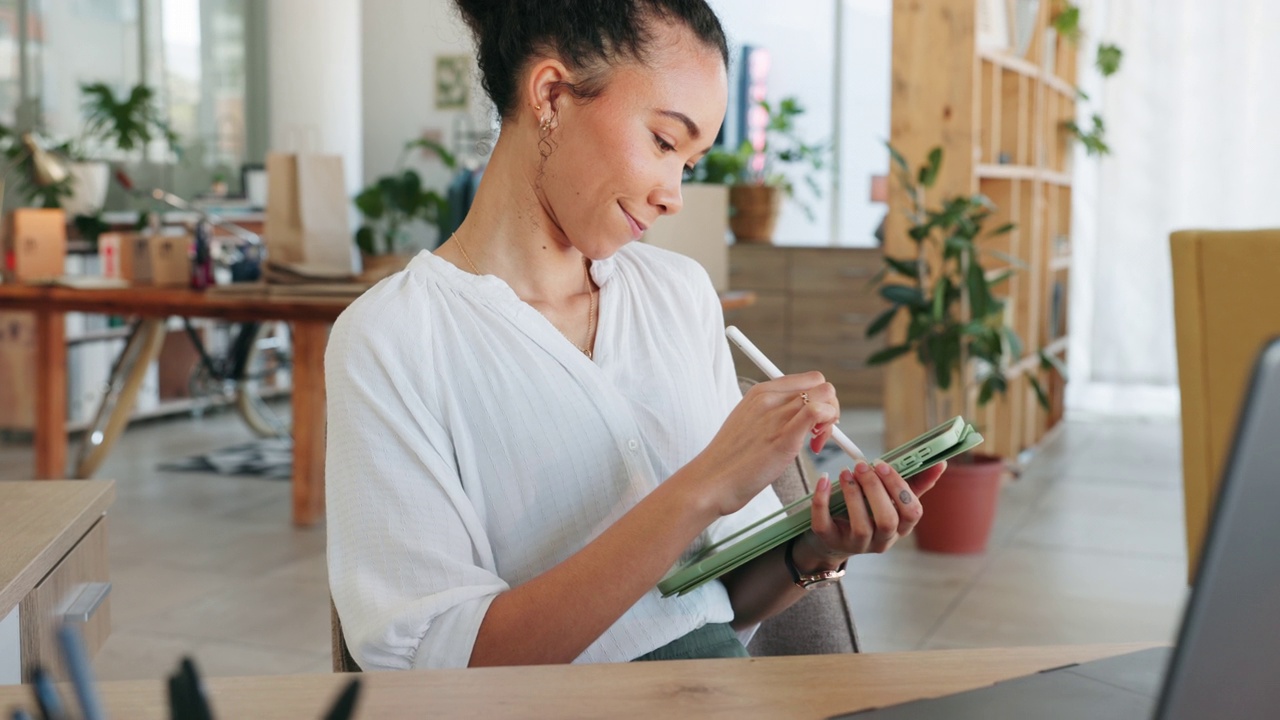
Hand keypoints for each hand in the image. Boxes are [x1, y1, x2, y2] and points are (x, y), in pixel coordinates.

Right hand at [685, 372, 840, 516]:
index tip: (813, 421)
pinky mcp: (784, 439)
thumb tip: (799, 413)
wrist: (710, 481)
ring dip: (830, 421)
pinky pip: (818, 413)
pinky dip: (827, 427)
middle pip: (822, 386)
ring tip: (814, 443)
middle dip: (830, 408)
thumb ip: (771, 412)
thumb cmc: (730, 458)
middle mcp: (769, 399)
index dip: (819, 398)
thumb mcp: (747, 421)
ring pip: (826, 397)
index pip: (810, 379)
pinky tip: (814, 447)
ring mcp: (776, 417)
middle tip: (817, 433)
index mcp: (760, 392)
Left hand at [805, 460, 947, 559]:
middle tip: (862, 466)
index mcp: (900, 528)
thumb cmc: (870, 512)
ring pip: (860, 525)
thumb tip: (940, 463)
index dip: (900, 488)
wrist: (834, 537)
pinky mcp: (830, 541)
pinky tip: (824, 480)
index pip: (912, 513)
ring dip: (853, 495)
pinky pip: (825, 524)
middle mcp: (881, 540)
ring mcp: (856, 544)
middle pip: (887, 521)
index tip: (884, 465)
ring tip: (846, 472)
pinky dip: (823, 501)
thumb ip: (916, 483)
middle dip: (875, 490)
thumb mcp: (893, 500)